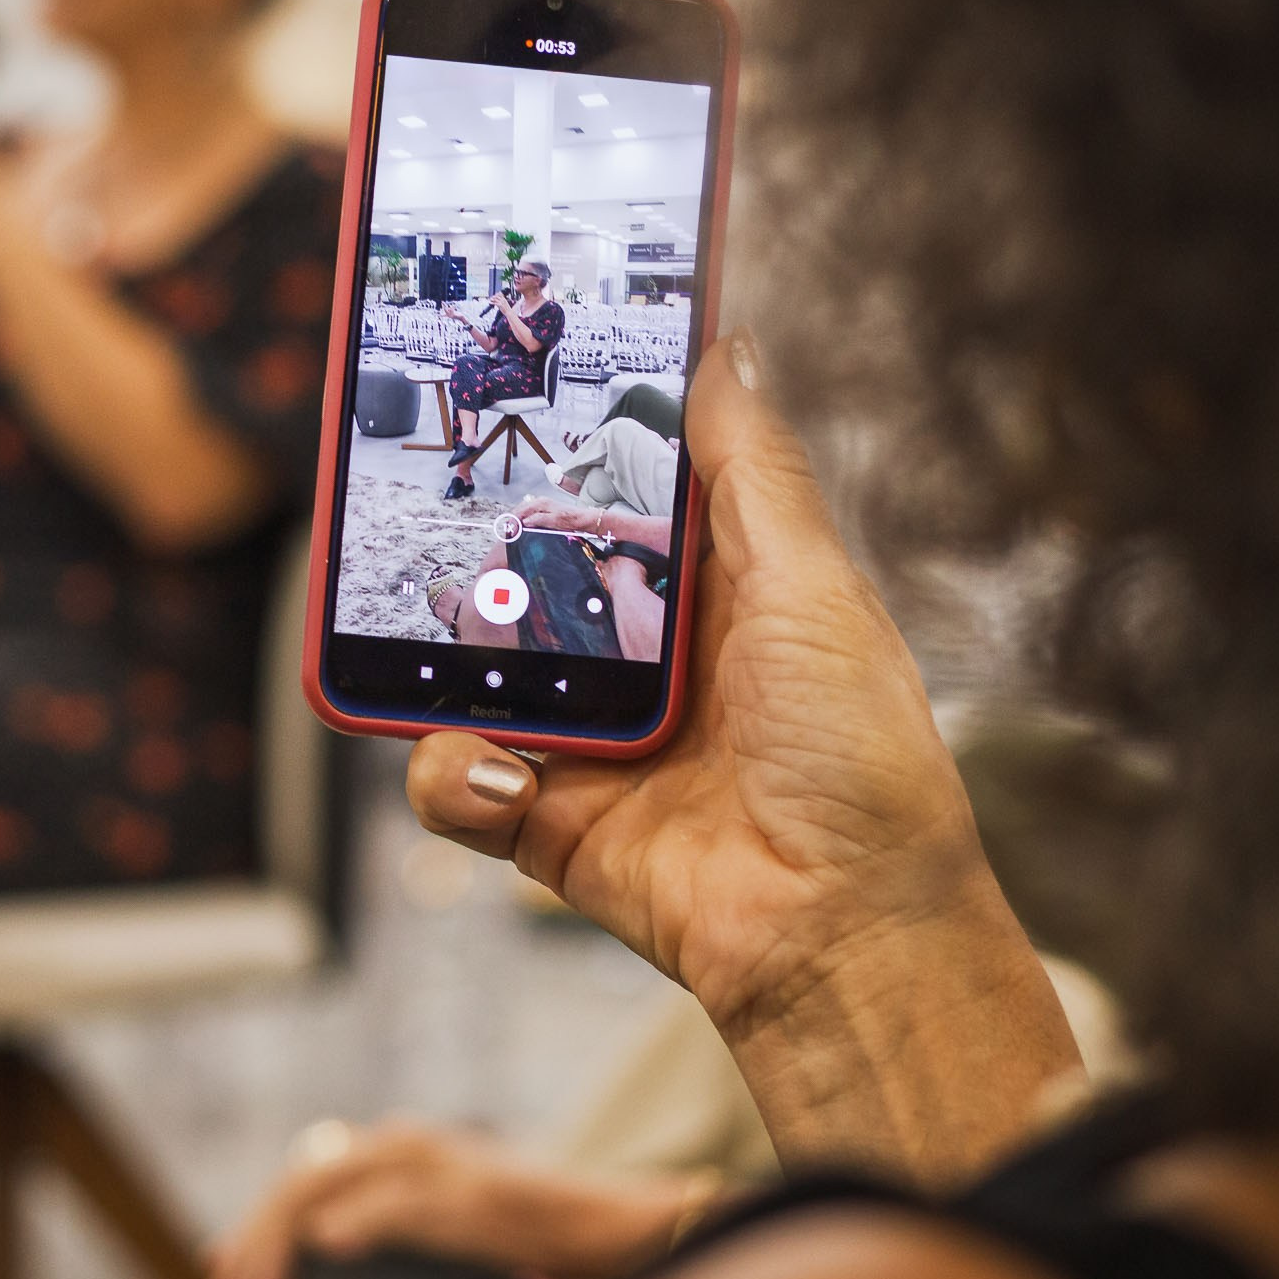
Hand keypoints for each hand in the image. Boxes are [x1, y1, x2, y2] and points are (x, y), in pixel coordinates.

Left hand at [203, 1124, 704, 1278]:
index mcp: (395, 1155)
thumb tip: (316, 1252)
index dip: (254, 1229)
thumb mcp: (441, 1233)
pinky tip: (329, 1245)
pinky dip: (362, 1220)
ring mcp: (439, 1165)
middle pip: (304, 1182)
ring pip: (335, 1184)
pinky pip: (402, 1203)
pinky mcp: (471, 1193)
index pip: (303, 1182)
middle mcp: (407, 1147)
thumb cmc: (526, 1239)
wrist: (611, 1227)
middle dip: (257, 1239)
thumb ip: (380, 1229)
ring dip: (288, 1237)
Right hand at [407, 332, 1077, 1180]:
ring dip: (441, 659)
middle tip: (419, 501)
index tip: (513, 372)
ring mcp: (584, 734)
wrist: (839, 933)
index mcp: (708, 588)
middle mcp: (638, 654)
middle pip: (521, 570)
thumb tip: (726, 345)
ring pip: (466, 667)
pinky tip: (497, 769)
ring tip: (442, 651)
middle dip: (470, 542)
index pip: (620, 488)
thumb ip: (750, 471)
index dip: (569, 435)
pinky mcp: (543, 815)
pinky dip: (451, 769)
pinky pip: (455, 775)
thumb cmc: (859, 762)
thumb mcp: (811, 588)